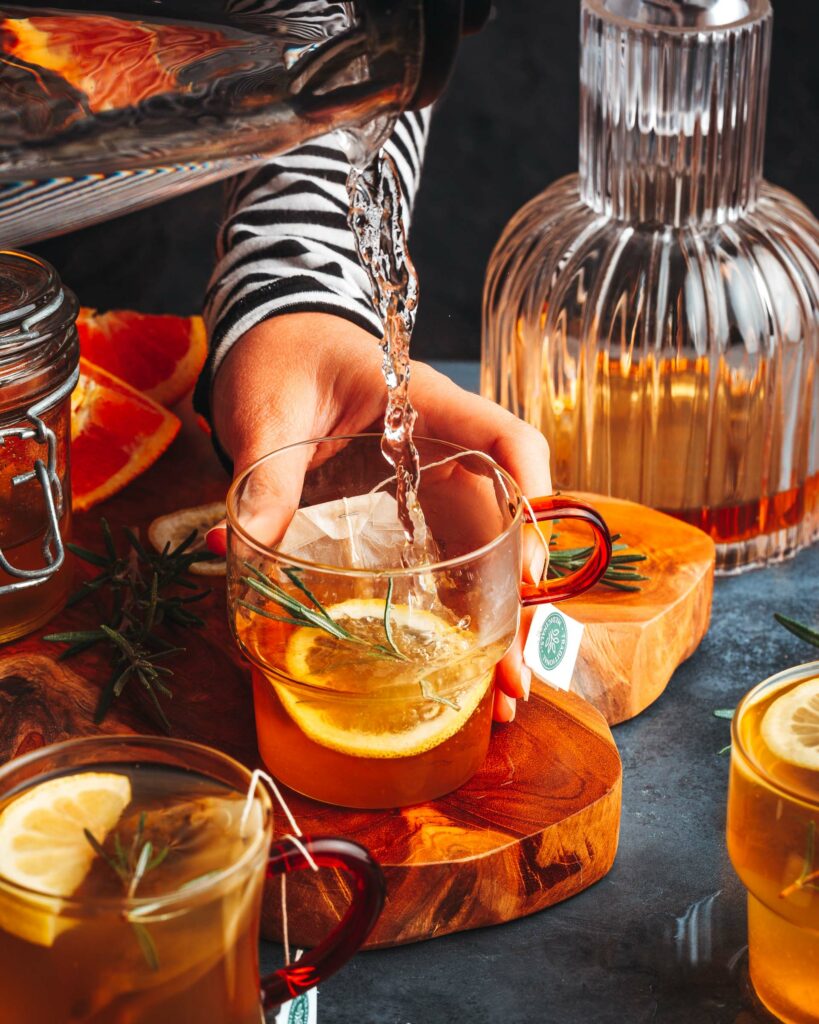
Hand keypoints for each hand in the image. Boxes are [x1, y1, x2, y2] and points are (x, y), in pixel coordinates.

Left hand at [207, 312, 551, 721]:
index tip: (529, 566)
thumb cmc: (282, 355)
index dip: (531, 495)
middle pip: (503, 520)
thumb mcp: (269, 409)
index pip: (503, 439)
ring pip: (480, 549)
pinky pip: (443, 557)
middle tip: (513, 674)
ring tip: (498, 691)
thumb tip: (242, 547)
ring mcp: (427, 480)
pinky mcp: (404, 508)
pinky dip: (453, 609)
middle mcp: (441, 448)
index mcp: (423, 405)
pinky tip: (456, 659)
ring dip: (494, 619)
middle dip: (517, 599)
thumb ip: (265, 476)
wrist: (272, 340)